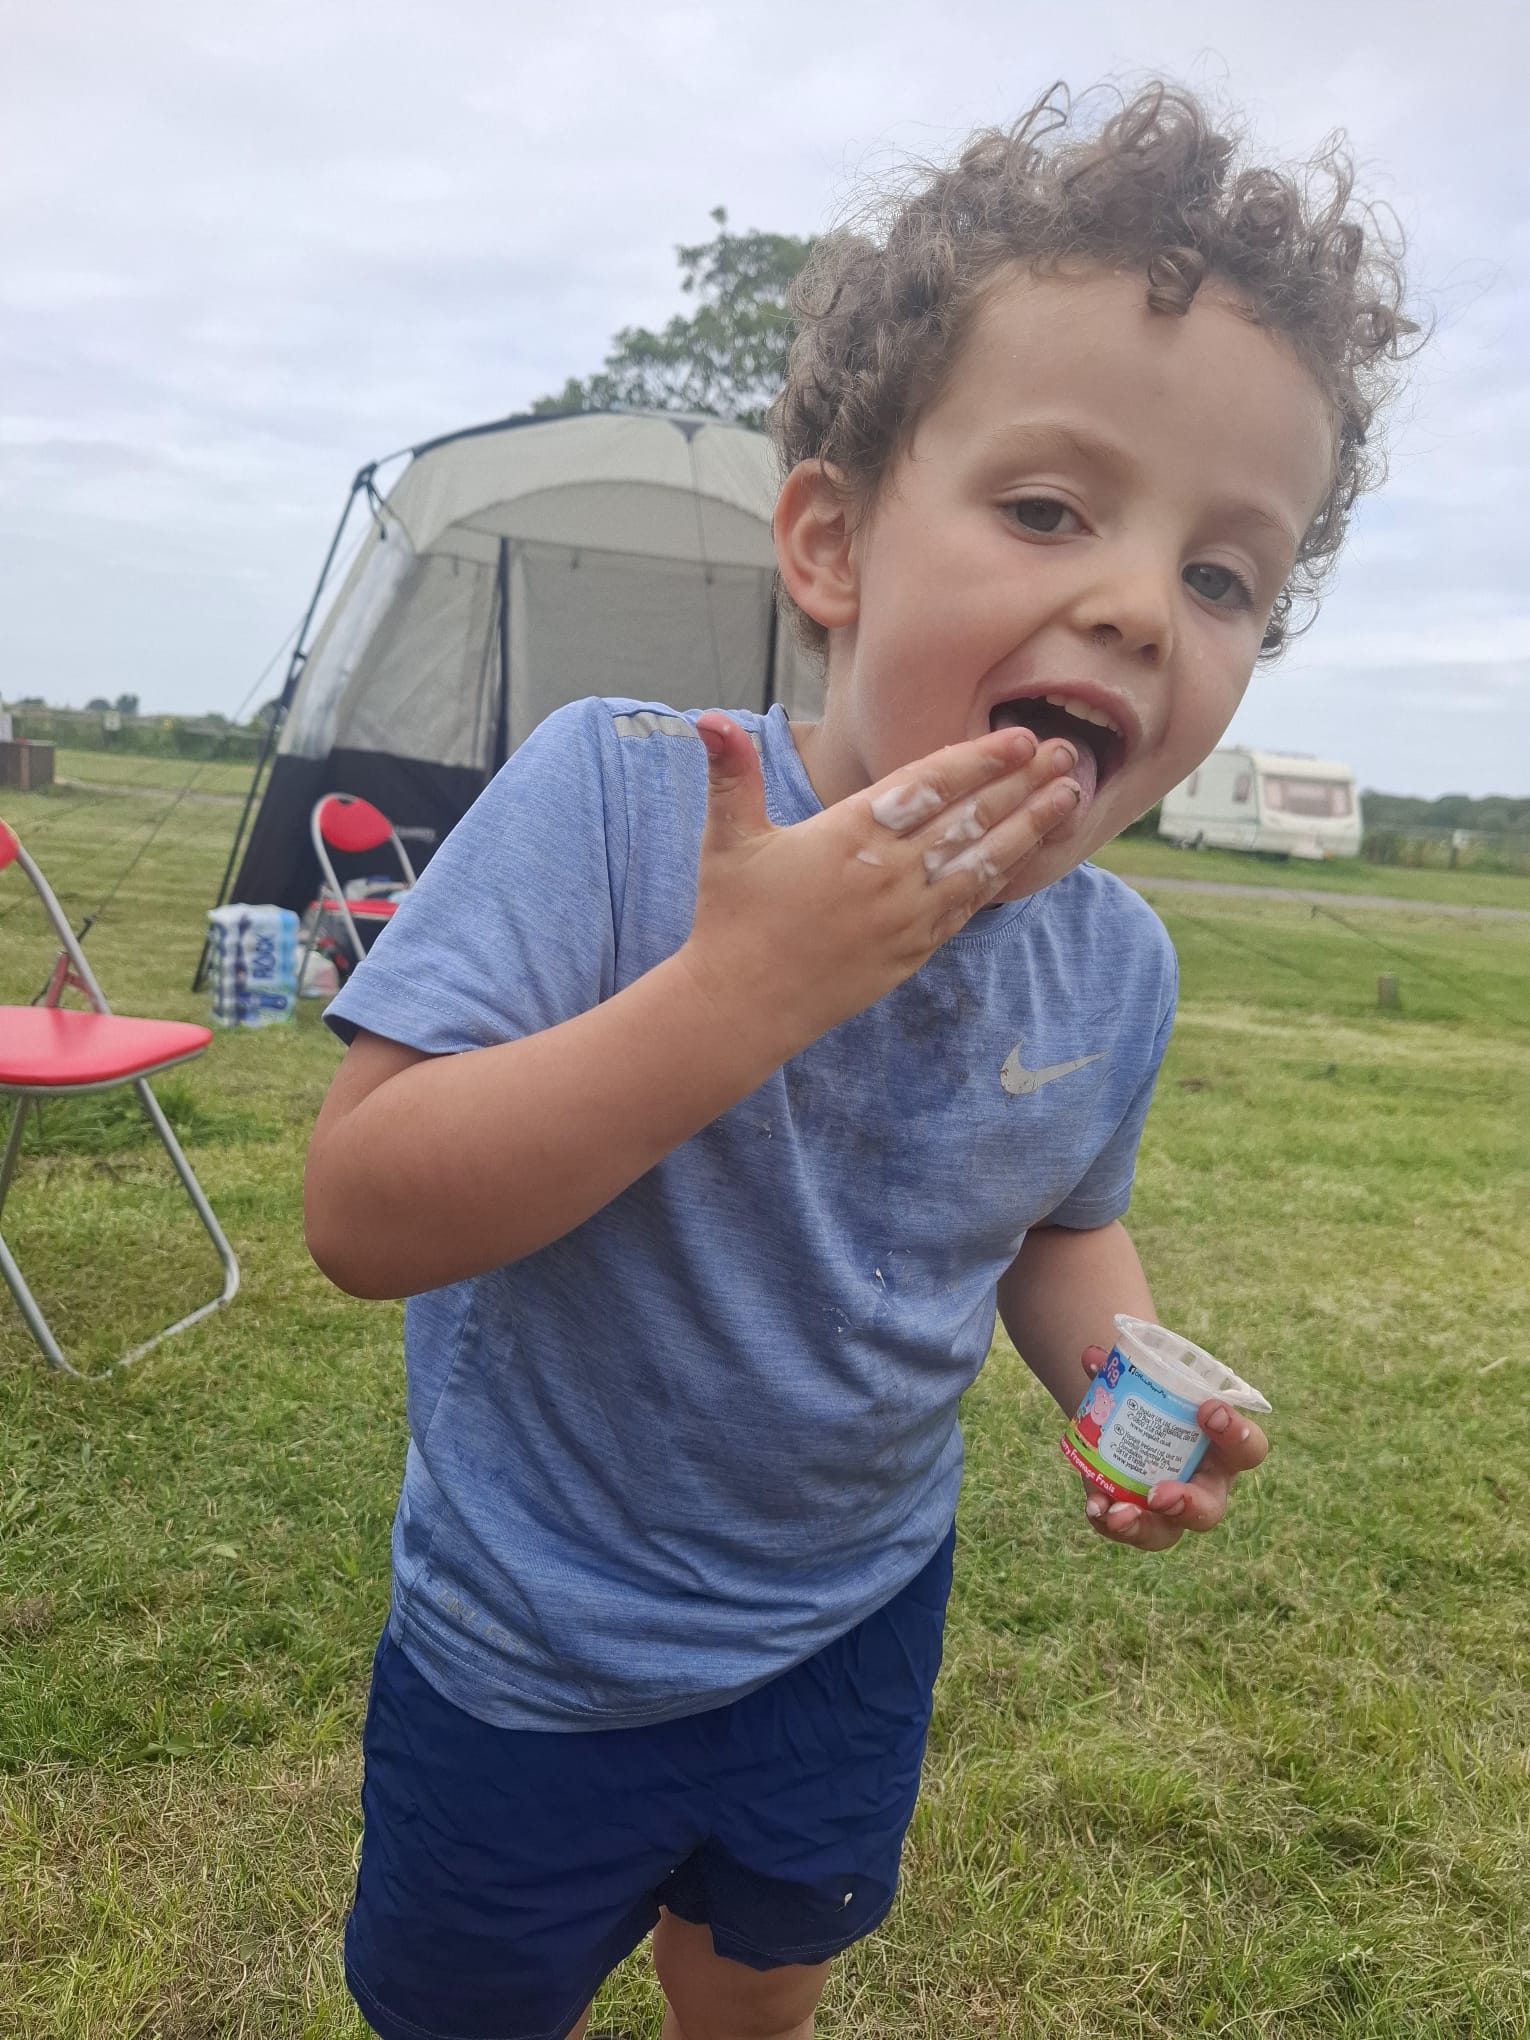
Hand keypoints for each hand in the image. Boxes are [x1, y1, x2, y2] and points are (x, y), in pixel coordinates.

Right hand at [678, 715, 1082, 1059]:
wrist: (742, 1004)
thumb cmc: (732, 916)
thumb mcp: (728, 839)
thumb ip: (731, 774)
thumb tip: (707, 719)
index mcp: (847, 834)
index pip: (928, 786)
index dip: (979, 761)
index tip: (1021, 739)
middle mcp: (887, 873)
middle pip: (969, 818)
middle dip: (1022, 784)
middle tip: (1068, 754)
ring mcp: (905, 916)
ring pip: (981, 862)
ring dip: (1028, 828)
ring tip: (1069, 798)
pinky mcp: (912, 952)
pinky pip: (967, 907)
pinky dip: (1000, 877)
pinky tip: (1026, 855)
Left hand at [1075, 1344, 1268, 1551]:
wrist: (1131, 1421)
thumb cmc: (1161, 1400)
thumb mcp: (1153, 1382)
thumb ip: (1124, 1368)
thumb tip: (1093, 1357)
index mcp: (1224, 1449)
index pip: (1249, 1448)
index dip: (1237, 1433)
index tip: (1208, 1410)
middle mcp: (1205, 1485)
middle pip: (1209, 1509)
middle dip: (1187, 1503)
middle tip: (1159, 1494)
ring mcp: (1172, 1509)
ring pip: (1167, 1531)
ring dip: (1142, 1525)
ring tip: (1116, 1513)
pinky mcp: (1141, 1517)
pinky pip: (1129, 1529)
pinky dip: (1107, 1520)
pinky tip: (1094, 1507)